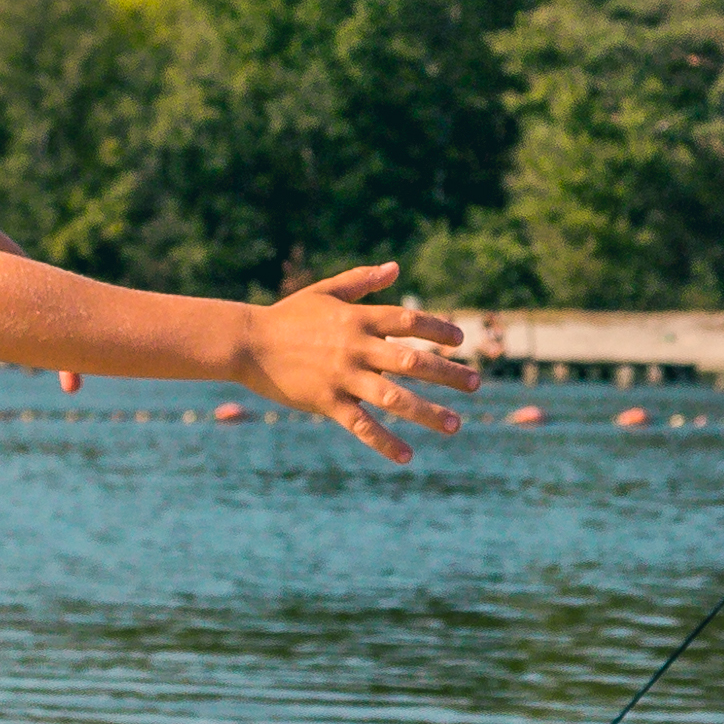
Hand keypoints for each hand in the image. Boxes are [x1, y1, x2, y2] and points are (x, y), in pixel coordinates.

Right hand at [245, 263, 471, 462]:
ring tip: (456, 424)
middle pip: (412, 360)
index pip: (409, 321)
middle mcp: (356, 347)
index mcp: (357, 318)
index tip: (460, 339)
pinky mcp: (327, 401)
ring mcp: (342, 376)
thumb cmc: (287, 316)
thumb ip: (362, 281)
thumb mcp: (326, 292)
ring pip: (394, 397)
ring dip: (428, 412)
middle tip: (476, 383)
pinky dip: (386, 441)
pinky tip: (408, 456)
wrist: (247, 342)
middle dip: (447, 373)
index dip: (438, 328)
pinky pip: (362, 425)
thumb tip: (395, 268)